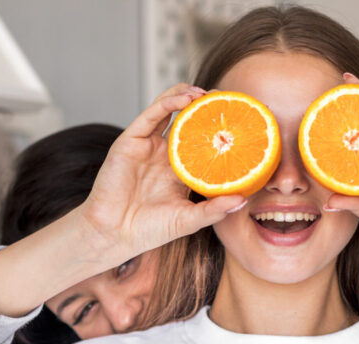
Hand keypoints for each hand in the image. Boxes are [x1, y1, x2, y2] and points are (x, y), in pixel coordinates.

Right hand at [80, 83, 247, 260]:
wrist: (115, 234)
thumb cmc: (149, 230)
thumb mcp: (189, 220)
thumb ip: (215, 210)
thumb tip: (243, 200)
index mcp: (181, 171)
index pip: (203, 143)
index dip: (218, 130)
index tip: (240, 122)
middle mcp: (165, 154)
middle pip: (187, 121)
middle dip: (205, 107)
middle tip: (226, 100)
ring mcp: (148, 145)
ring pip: (169, 110)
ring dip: (187, 97)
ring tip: (206, 94)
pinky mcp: (131, 141)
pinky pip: (152, 115)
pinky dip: (168, 103)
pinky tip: (185, 100)